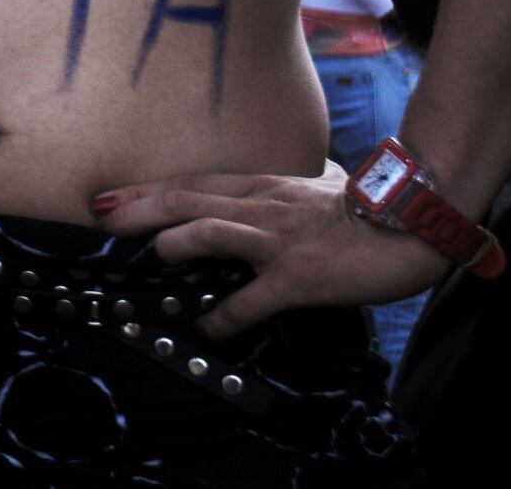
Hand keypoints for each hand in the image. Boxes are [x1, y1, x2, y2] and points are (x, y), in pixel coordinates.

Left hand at [91, 160, 450, 340]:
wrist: (413, 223)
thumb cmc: (366, 209)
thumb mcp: (319, 187)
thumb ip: (294, 187)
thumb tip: (295, 183)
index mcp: (261, 188)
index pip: (190, 184)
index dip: (144, 190)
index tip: (106, 197)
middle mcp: (261, 208)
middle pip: (185, 199)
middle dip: (136, 208)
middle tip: (98, 218)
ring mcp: (277, 241)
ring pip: (210, 231)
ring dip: (173, 243)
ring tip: (148, 258)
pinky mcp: (298, 276)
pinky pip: (252, 298)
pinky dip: (225, 315)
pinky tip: (206, 327)